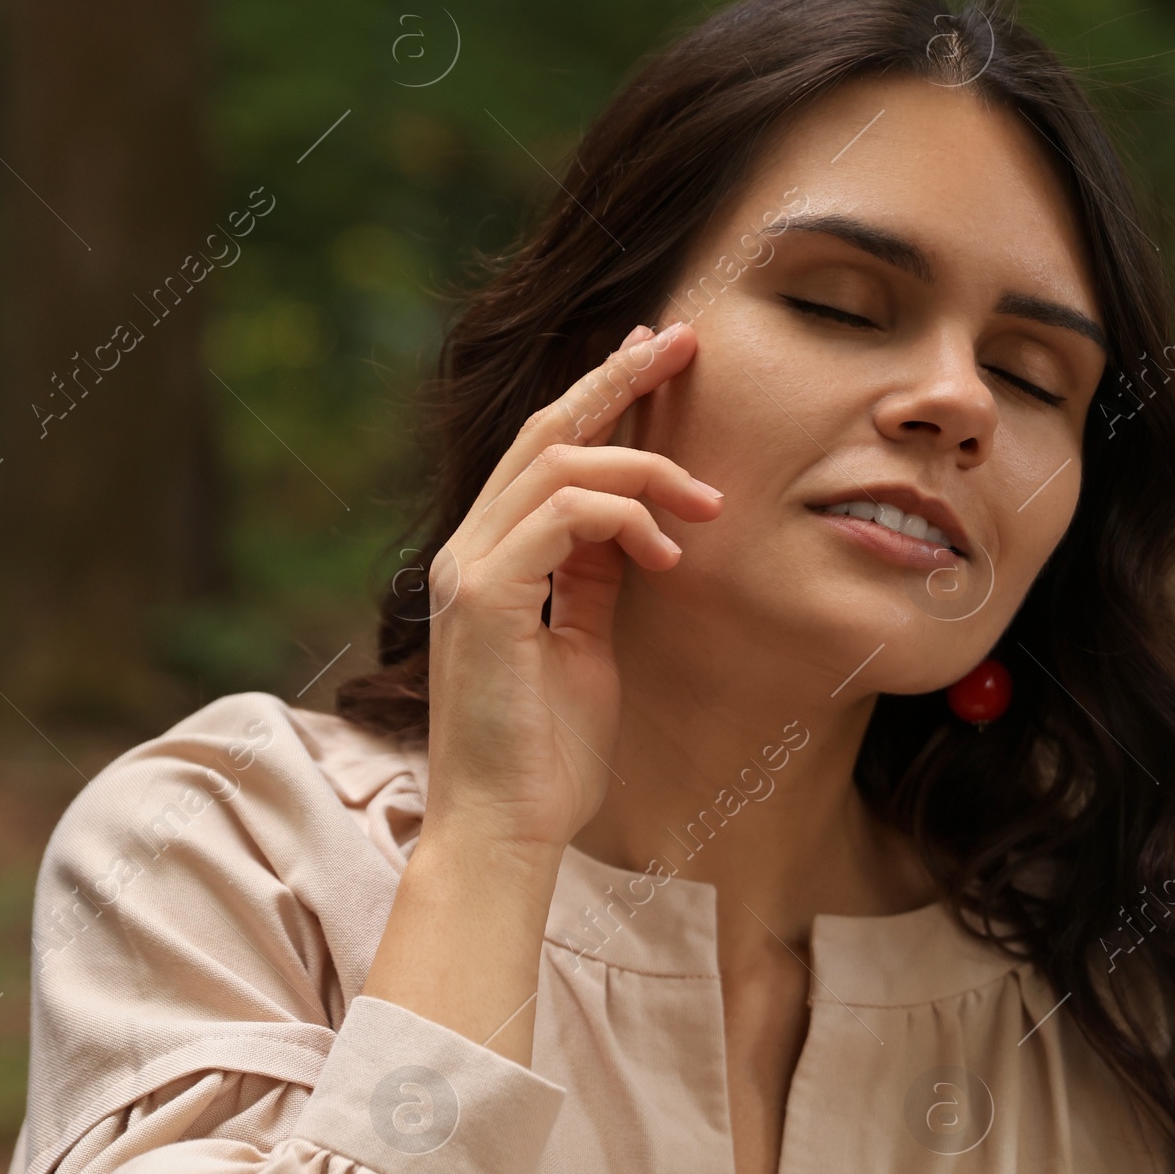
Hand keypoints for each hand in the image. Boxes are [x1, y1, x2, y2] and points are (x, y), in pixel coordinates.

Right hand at [421, 319, 714, 856]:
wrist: (505, 831)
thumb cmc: (547, 758)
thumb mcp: (584, 649)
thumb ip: (595, 582)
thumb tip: (635, 530)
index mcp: (491, 558)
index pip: (545, 448)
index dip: (602, 393)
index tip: (657, 354)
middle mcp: (470, 549)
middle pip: (545, 427)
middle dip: (620, 377)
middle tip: (686, 342)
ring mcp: (468, 568)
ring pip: (559, 461)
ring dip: (646, 469)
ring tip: (705, 508)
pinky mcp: (483, 597)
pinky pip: (563, 515)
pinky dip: (626, 518)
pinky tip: (668, 555)